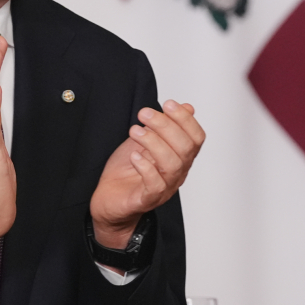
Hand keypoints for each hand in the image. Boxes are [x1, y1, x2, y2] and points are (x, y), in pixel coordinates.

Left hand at [90, 100, 204, 247]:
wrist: (108, 199)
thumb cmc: (127, 171)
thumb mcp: (145, 140)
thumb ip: (165, 126)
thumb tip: (188, 107)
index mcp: (180, 157)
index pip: (196, 138)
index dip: (185, 119)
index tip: (168, 104)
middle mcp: (177, 173)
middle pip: (185, 148)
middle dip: (166, 126)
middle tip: (144, 114)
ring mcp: (165, 188)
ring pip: (172, 164)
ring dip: (153, 143)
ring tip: (135, 131)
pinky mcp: (148, 200)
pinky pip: (156, 185)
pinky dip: (146, 168)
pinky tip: (134, 155)